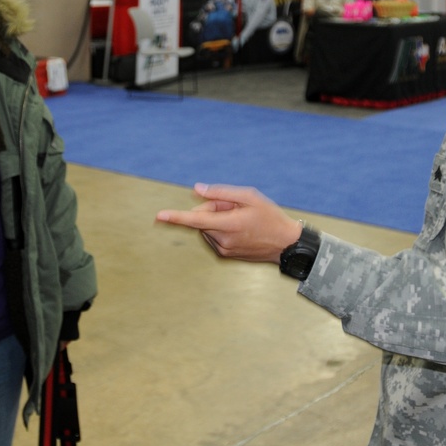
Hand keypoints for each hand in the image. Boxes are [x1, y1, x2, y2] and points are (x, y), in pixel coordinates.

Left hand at [156, 183, 301, 262]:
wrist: (285, 245)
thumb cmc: (270, 217)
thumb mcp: (250, 197)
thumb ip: (221, 193)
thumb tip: (197, 190)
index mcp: (229, 225)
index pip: (196, 220)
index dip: (176, 217)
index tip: (159, 216)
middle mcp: (223, 240)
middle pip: (203, 218)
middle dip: (213, 208)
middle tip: (236, 207)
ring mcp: (223, 250)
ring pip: (207, 227)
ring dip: (217, 219)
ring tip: (242, 219)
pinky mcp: (224, 255)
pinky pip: (213, 236)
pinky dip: (220, 229)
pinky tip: (240, 229)